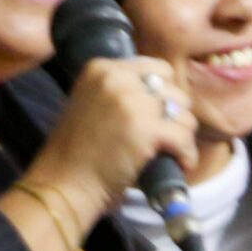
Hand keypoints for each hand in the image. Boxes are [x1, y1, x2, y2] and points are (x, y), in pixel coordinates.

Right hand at [26, 55, 200, 217]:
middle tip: (167, 137)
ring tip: (172, 152)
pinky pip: (185, 137)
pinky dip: (187, 155)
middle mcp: (117, 78)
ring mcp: (131, 102)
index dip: (165, 94)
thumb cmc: (78, 151)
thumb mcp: (92, 103)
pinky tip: (180, 164)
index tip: (160, 115)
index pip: (157, 69)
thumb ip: (121, 92)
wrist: (65, 182)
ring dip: (184, 135)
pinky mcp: (145, 129)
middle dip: (176, 115)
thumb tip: (164, 95)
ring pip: (184, 113)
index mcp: (102, 68)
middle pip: (174, 90)